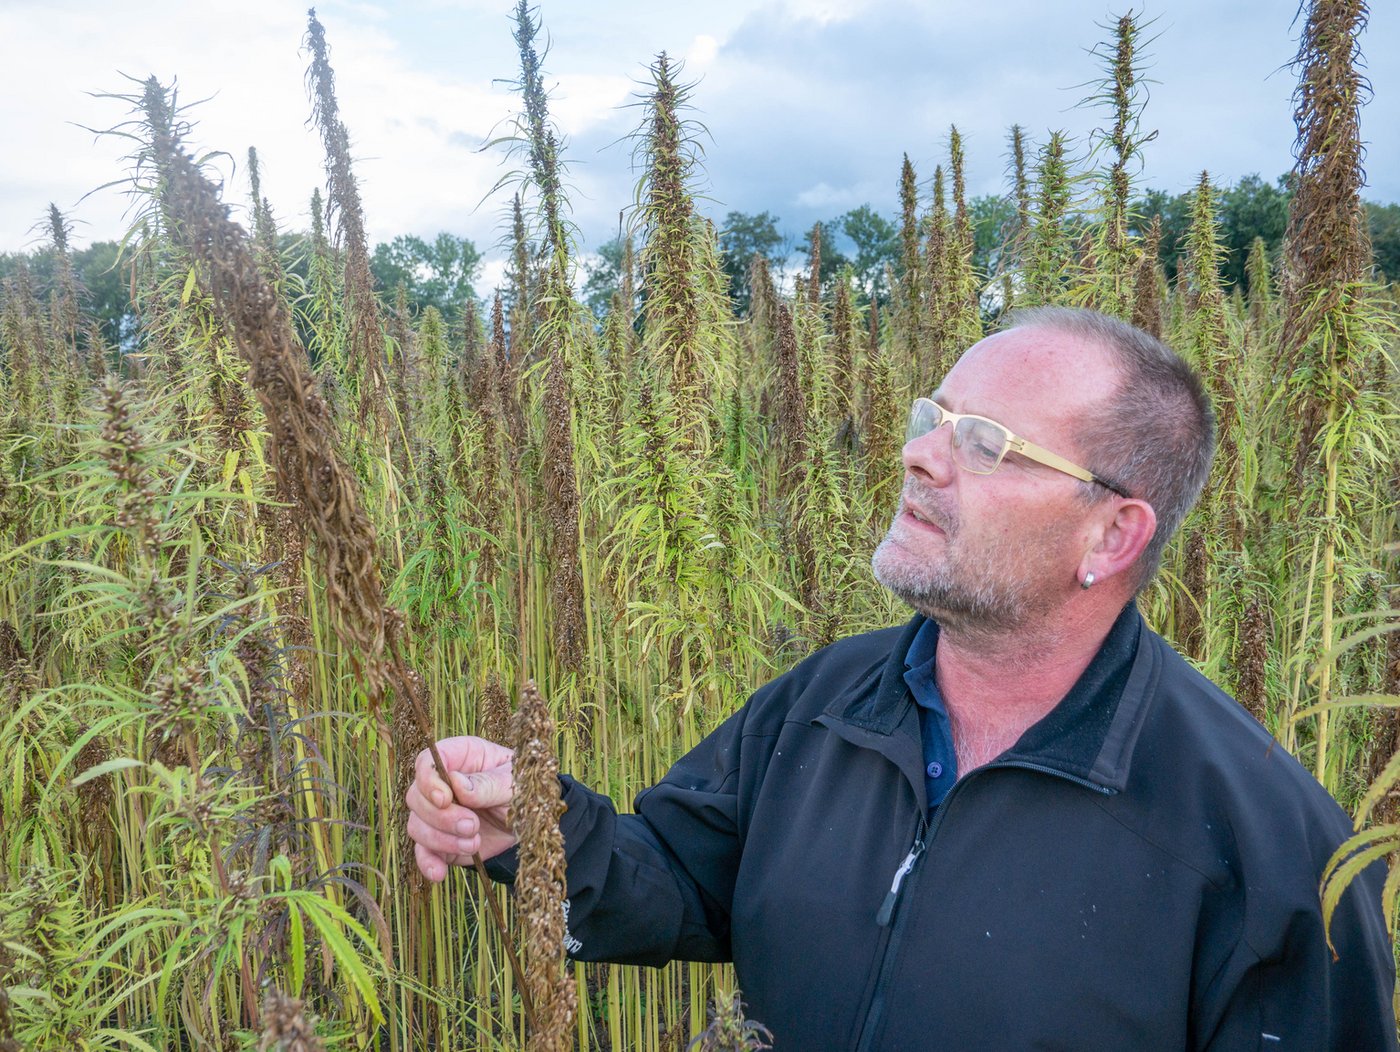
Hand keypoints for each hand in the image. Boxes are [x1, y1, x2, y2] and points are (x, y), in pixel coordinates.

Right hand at [405, 736, 517, 881]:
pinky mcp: (442, 842)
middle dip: (441, 816)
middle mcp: (444, 784)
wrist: (535, 825)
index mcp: (461, 757)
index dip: (429, 780)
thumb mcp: (514, 783)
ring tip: (474, 843)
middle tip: (472, 825)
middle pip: (417, 796)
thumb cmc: (527, 791)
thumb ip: (487, 783)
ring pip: (417, 825)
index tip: (445, 799)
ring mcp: (440, 814)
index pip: (428, 761)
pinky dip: (427, 863)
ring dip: (441, 839)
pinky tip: (439, 873)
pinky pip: (423, 852)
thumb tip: (456, 783)